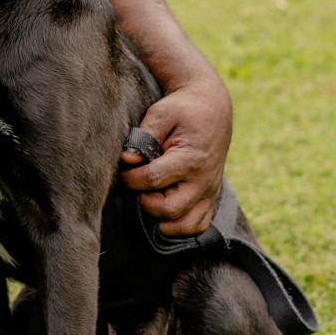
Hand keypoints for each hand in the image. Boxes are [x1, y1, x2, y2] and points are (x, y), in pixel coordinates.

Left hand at [120, 82, 231, 235]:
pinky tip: (163, 214)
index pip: (153, 180)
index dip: (131, 179)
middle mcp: (204, 181)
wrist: (212, 108)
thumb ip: (143, 136)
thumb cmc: (183, 110)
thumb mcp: (161, 114)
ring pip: (185, 225)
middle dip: (144, 202)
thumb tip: (127, 160)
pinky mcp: (211, 197)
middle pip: (169, 210)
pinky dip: (180, 226)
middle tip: (136, 187)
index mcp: (191, 159)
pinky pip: (198, 225)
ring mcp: (209, 192)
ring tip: (149, 200)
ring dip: (162, 220)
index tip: (123, 170)